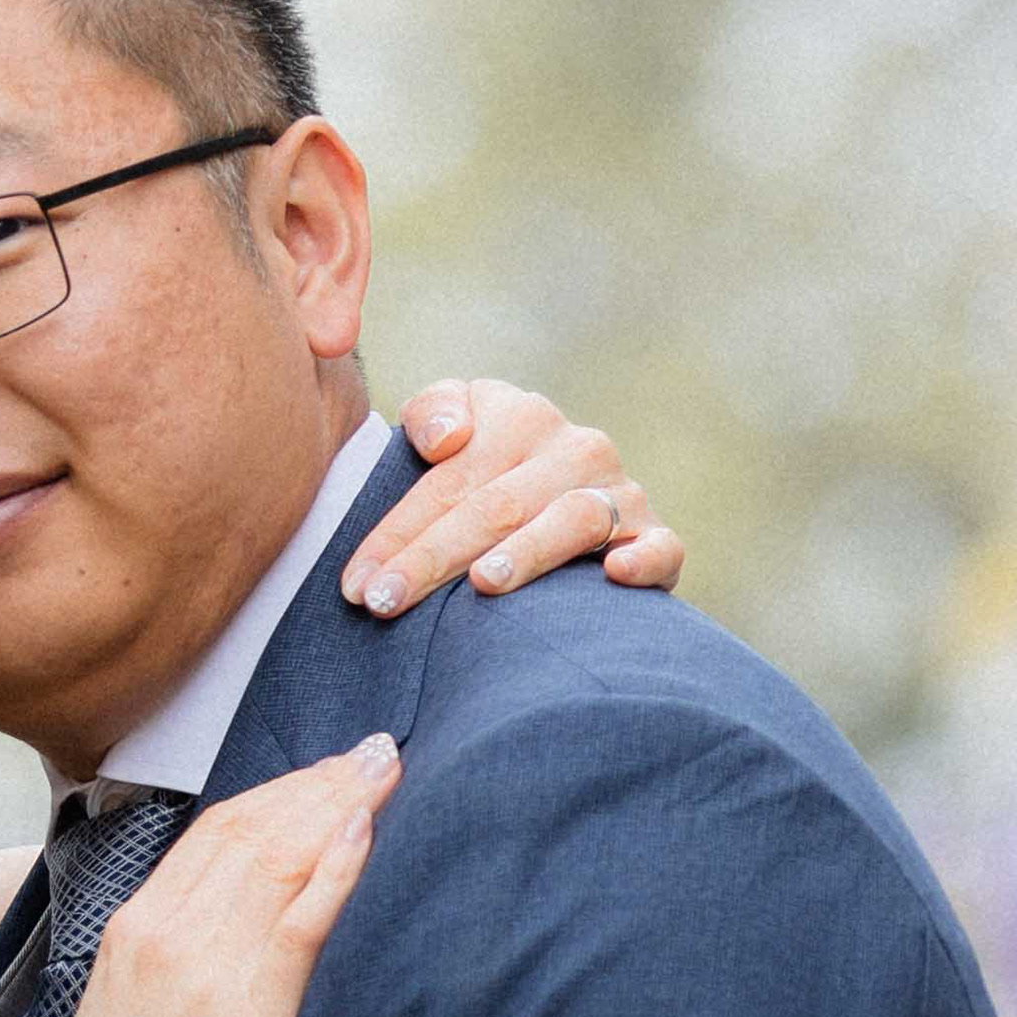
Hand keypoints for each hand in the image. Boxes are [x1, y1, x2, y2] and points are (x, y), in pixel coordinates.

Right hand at [38, 735, 394, 1016]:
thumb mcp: (123, 1010)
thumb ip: (167, 951)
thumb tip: (228, 913)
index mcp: (132, 930)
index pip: (215, 830)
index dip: (280, 790)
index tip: (328, 770)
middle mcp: (164, 936)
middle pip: (253, 830)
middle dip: (319, 782)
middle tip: (376, 751)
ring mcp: (204, 975)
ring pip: (280, 861)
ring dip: (340, 807)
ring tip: (387, 773)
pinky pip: (301, 923)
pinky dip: (336, 869)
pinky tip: (369, 832)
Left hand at [346, 378, 683, 612]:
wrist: (562, 496)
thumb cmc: (486, 477)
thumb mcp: (453, 430)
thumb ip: (433, 411)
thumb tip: (445, 440)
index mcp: (520, 416)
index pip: (448, 479)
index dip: (397, 533)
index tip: (356, 586)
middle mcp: (575, 449)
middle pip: (496, 505)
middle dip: (433, 558)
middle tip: (384, 604)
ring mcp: (620, 492)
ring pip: (572, 520)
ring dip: (526, 553)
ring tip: (481, 585)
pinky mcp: (656, 536)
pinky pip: (661, 546)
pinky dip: (643, 558)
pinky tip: (614, 574)